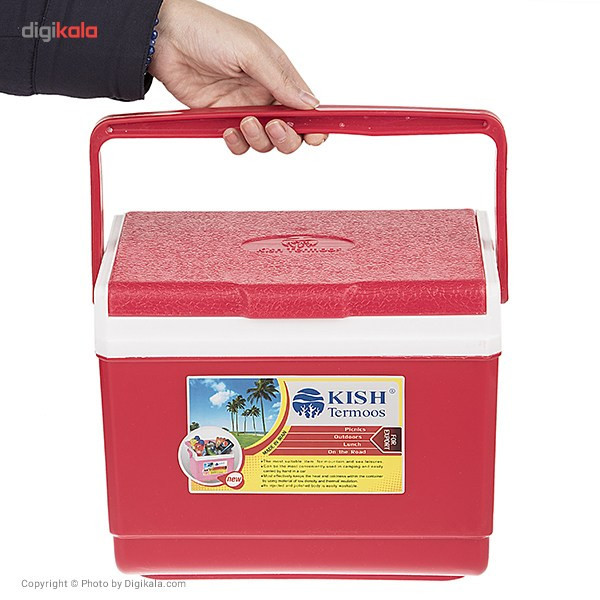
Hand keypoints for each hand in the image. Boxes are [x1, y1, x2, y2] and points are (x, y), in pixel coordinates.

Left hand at [149, 0, 326, 153]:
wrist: (165, 39)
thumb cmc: (209, 32)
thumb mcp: (252, 51)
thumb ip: (281, 80)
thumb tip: (310, 104)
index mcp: (279, 75)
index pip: (305, 106)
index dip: (314, 124)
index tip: (316, 136)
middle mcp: (264, 95)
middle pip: (289, 131)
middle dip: (287, 137)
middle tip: (274, 127)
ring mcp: (243, 109)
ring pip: (264, 142)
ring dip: (258, 138)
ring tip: (245, 121)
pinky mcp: (221, 120)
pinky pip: (238, 143)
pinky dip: (237, 143)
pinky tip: (227, 129)